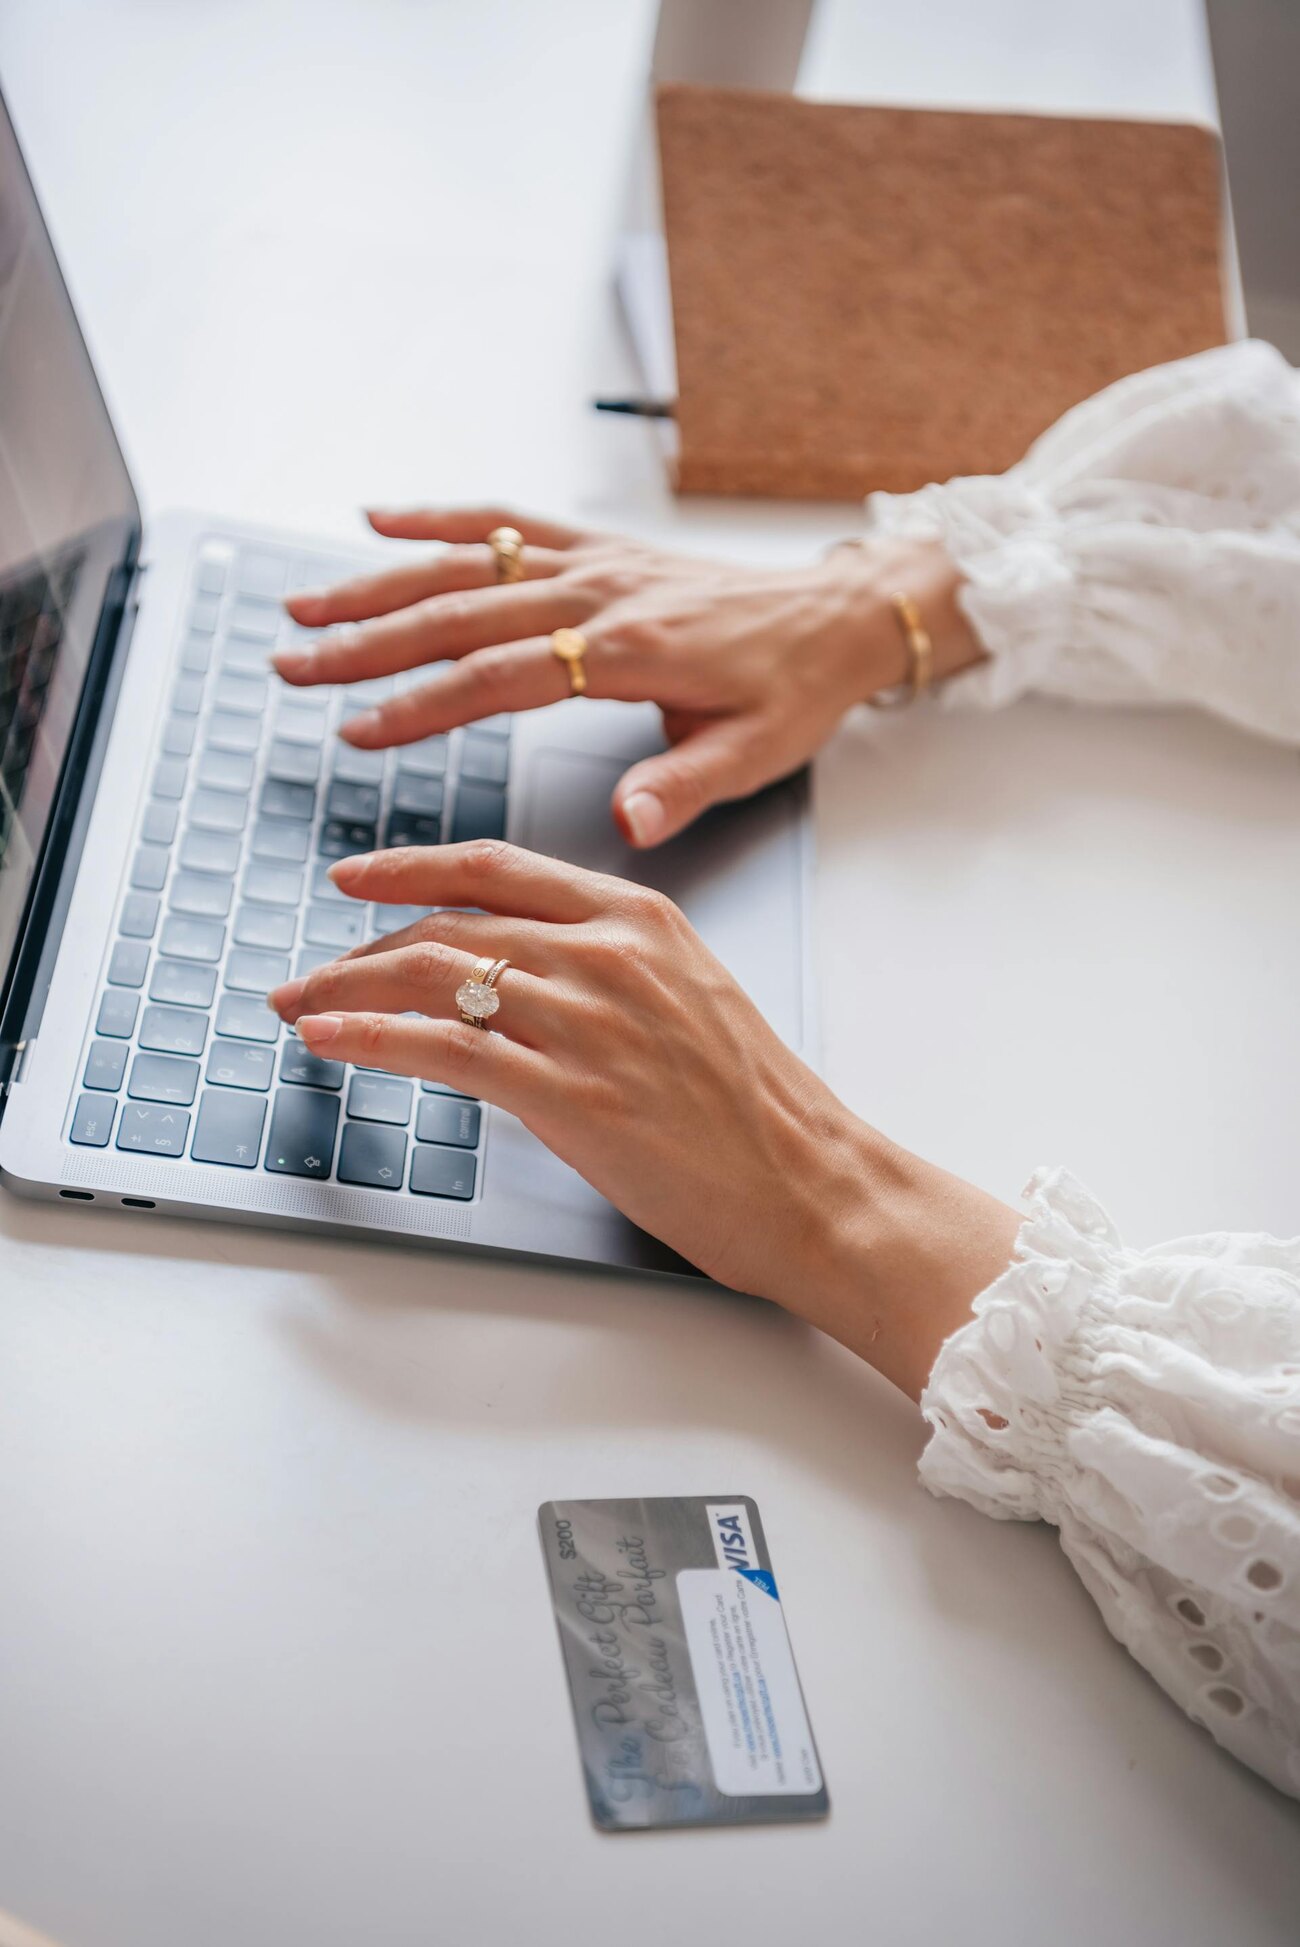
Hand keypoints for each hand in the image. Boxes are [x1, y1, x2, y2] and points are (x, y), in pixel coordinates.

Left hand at [267, 842, 1016, 1397]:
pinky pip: (446, 1049)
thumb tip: (515, 975)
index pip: (498, 869)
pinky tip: (332, 1041)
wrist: (814, 1182)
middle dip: (362, 947)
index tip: (359, 878)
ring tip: (304, 1008)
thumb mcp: (687, 997)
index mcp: (640, 919)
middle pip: (450, 925)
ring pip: (435, 979)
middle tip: (314, 975)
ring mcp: (591, 1021)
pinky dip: (373, 1039)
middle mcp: (609, 954)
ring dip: (349, 992)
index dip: (412, 868)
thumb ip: (606, 967)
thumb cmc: (757, 1107)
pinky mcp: (573, 1095)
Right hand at [275, 507, 980, 848]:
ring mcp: (592, 560)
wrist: (835, 616)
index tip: (358, 732)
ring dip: (379, 582)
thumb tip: (627, 824)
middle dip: (367, 640)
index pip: (500, 678)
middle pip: (460, 611)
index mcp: (627, 653)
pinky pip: (506, 519)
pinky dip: (440, 516)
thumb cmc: (791, 693)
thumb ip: (683, 788)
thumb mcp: (752, 755)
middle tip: (293, 662)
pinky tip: (378, 518)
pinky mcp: (597, 544)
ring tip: (305, 604)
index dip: (423, 705)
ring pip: (467, 563)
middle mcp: (597, 594)